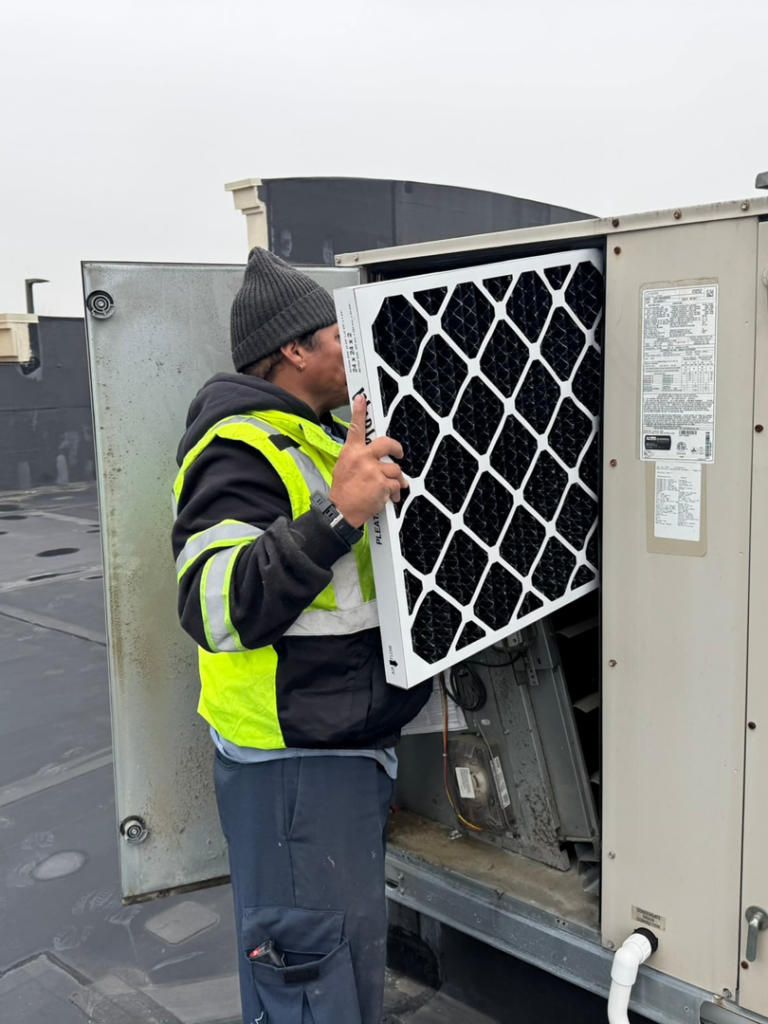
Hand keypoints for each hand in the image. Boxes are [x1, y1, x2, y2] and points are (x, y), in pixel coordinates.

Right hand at [329, 395, 407, 527]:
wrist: (341, 511)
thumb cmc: (342, 492)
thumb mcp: (343, 468)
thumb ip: (358, 458)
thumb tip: (372, 456)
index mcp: (351, 453)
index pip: (355, 428)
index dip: (359, 412)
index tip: (362, 399)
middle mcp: (362, 458)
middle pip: (386, 444)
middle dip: (396, 448)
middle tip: (399, 453)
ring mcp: (373, 471)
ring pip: (395, 469)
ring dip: (396, 480)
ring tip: (390, 488)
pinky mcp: (382, 484)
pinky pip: (396, 484)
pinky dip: (395, 492)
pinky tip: (389, 497)